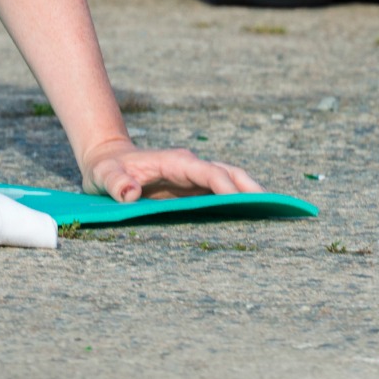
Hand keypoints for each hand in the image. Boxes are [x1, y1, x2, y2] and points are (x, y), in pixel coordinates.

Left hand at [79, 136, 262, 201]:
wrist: (107, 161)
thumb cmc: (107, 169)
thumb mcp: (104, 176)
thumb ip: (116, 183)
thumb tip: (131, 194)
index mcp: (175, 162)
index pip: (207, 172)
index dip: (225, 186)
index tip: (242, 201)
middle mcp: (190, 167)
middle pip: (229, 173)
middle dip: (251, 188)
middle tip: (274, 207)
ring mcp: (194, 177)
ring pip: (230, 180)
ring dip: (251, 194)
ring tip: (273, 213)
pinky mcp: (192, 188)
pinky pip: (221, 192)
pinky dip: (239, 201)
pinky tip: (252, 218)